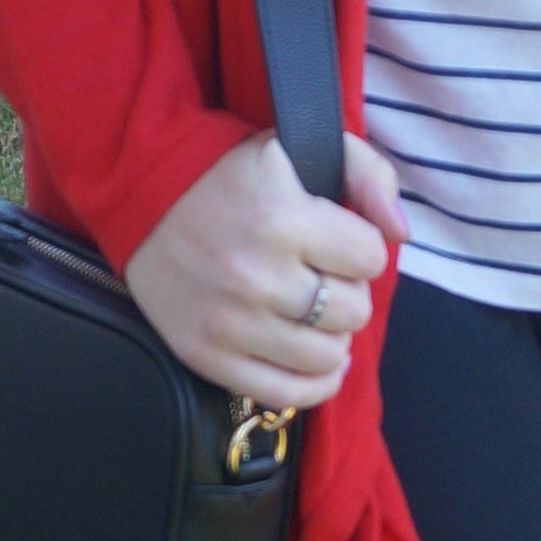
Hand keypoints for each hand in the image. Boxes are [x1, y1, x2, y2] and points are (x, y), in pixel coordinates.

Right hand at [125, 130, 408, 411]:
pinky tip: (314, 360)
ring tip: (313, 312)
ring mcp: (228, 322)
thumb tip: (400, 232)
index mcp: (282, 218)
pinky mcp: (204, 354)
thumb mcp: (301, 146)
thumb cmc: (231, 172)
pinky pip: (283, 394)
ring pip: (326, 357)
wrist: (141, 192)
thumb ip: (368, 172)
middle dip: (348, 291)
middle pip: (353, 312)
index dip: (361, 248)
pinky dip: (312, 385)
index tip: (337, 240)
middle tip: (323, 276)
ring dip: (331, 336)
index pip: (371, 258)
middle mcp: (255, 276)